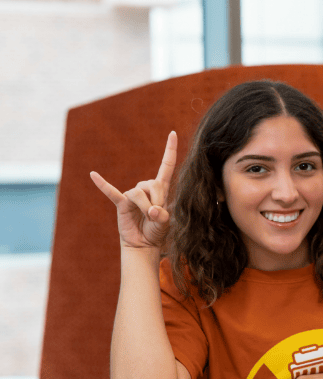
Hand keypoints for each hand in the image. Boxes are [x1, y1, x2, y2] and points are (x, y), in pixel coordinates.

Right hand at [90, 131, 177, 248]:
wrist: (144, 244)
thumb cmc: (157, 232)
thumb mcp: (166, 223)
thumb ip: (163, 216)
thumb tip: (151, 210)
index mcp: (162, 189)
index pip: (167, 166)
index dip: (170, 150)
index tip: (173, 133)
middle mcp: (147, 189)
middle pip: (153, 183)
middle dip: (157, 199)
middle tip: (156, 215)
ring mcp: (133, 196)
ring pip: (138, 192)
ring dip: (145, 206)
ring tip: (147, 217)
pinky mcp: (121, 204)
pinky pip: (111, 192)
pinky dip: (103, 184)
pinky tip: (93, 174)